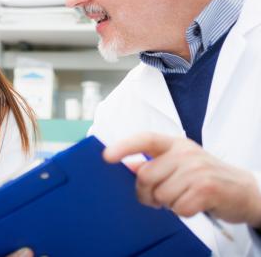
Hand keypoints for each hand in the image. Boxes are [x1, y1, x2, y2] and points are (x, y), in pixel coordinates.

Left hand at [103, 132, 260, 226]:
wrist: (245, 191)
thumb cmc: (207, 177)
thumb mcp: (181, 163)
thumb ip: (155, 162)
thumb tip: (129, 165)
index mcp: (175, 144)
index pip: (145, 139)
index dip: (124, 146)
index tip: (106, 156)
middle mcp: (185, 153)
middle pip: (146, 175)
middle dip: (146, 193)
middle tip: (157, 198)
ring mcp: (197, 170)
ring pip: (161, 194)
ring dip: (167, 204)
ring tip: (181, 198)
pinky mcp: (207, 189)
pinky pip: (178, 208)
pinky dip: (183, 212)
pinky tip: (193, 204)